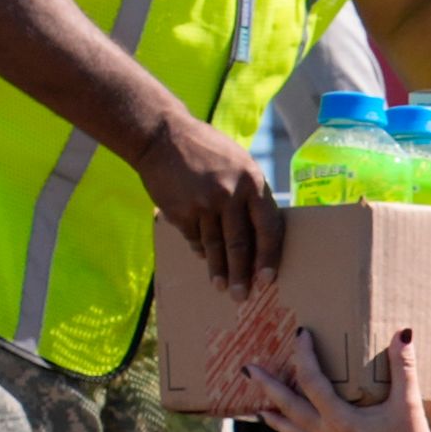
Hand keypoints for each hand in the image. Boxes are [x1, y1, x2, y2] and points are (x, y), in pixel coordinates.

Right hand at [133, 109, 279, 295]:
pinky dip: (198, 248)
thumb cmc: (207, 149)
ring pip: (214, 246)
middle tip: (243, 296)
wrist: (161, 135)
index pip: (268, 228)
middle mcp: (229, 196)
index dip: (268, 256)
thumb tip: (262, 233)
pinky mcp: (180, 210)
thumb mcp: (239, 163)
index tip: (268, 278)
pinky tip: (201, 257)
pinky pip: (194, 237)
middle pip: (239, 244)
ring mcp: (203, 204)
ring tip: (221, 287)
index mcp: (252, 183)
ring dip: (218, 269)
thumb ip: (251, 194)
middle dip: (242, 274)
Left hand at [244, 328, 430, 431]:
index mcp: (340, 420)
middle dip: (268, 386)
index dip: (303, 355)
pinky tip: (295, 431)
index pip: (312, 380)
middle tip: (248, 370)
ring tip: (259, 407)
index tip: (300, 335)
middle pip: (288, 406)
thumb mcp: (409, 407)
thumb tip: (402, 334)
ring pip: (293, 430)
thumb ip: (404, 369)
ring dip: (275, 416)